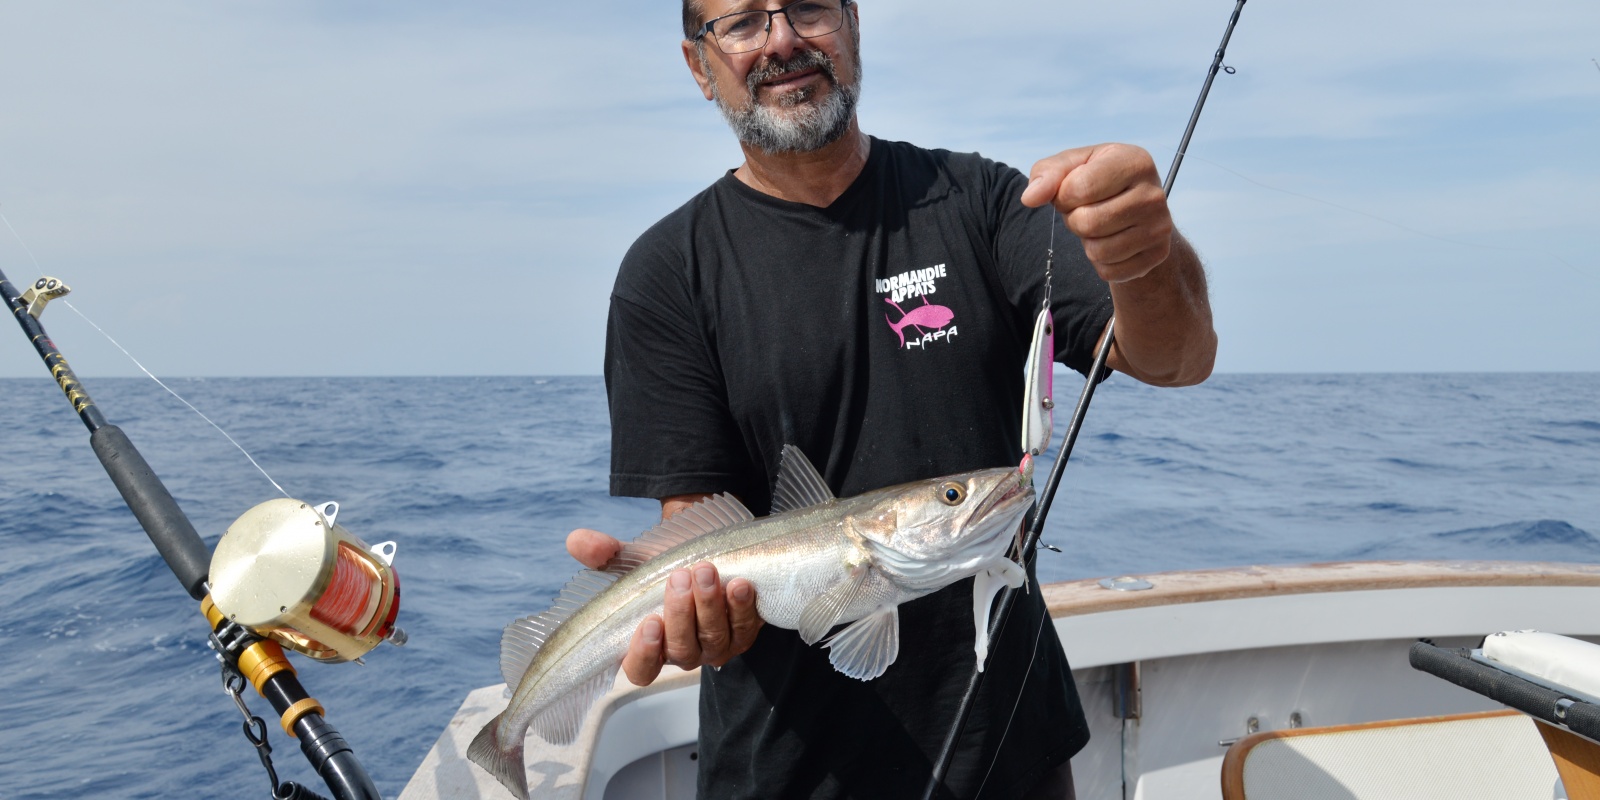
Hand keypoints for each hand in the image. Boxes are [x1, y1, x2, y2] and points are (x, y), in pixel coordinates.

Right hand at [566, 528, 763, 685]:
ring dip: (711, 605)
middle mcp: (683, 652)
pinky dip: (742, 606)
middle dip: (682, 613)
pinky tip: (740, 584)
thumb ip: (607, 555)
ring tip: (706, 571)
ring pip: (715, 638)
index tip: (649, 622)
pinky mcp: (744, 633)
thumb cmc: (666, 566)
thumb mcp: (637, 561)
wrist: (707, 552)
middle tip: (681, 577)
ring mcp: (716, 646)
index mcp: (650, 646)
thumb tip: (576, 541)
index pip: (641, 669)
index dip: (644, 653)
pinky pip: (746, 627)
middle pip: (682, 649)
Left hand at [1021, 143, 1173, 283]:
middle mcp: (1154, 194)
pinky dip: (1101, 261)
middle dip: (1074, 220)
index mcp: (1135, 161)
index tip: (1071, 192)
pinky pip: (1110, 271)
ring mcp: (1160, 228)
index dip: (1063, 196)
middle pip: (1087, 223)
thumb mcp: (1072, 166)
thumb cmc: (1098, 180)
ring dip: (1087, 241)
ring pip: (1098, 251)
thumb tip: (1030, 198)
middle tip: (1086, 210)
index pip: (1079, 188)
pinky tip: (1111, 241)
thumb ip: (1047, 174)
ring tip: (1099, 225)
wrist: (1137, 208)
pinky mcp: (1157, 256)